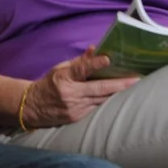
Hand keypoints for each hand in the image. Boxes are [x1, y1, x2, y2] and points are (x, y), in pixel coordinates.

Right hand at [22, 48, 137, 127]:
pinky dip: (106, 102)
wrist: (32, 107)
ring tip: (133, 86)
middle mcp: (69, 94)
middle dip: (119, 84)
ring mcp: (74, 108)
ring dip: (117, 94)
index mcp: (63, 77)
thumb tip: (96, 49)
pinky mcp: (77, 118)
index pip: (81, 69)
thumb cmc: (49, 84)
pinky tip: (118, 97)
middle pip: (98, 88)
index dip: (95, 64)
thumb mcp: (60, 69)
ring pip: (100, 100)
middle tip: (135, 79)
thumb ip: (80, 62)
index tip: (108, 58)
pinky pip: (96, 108)